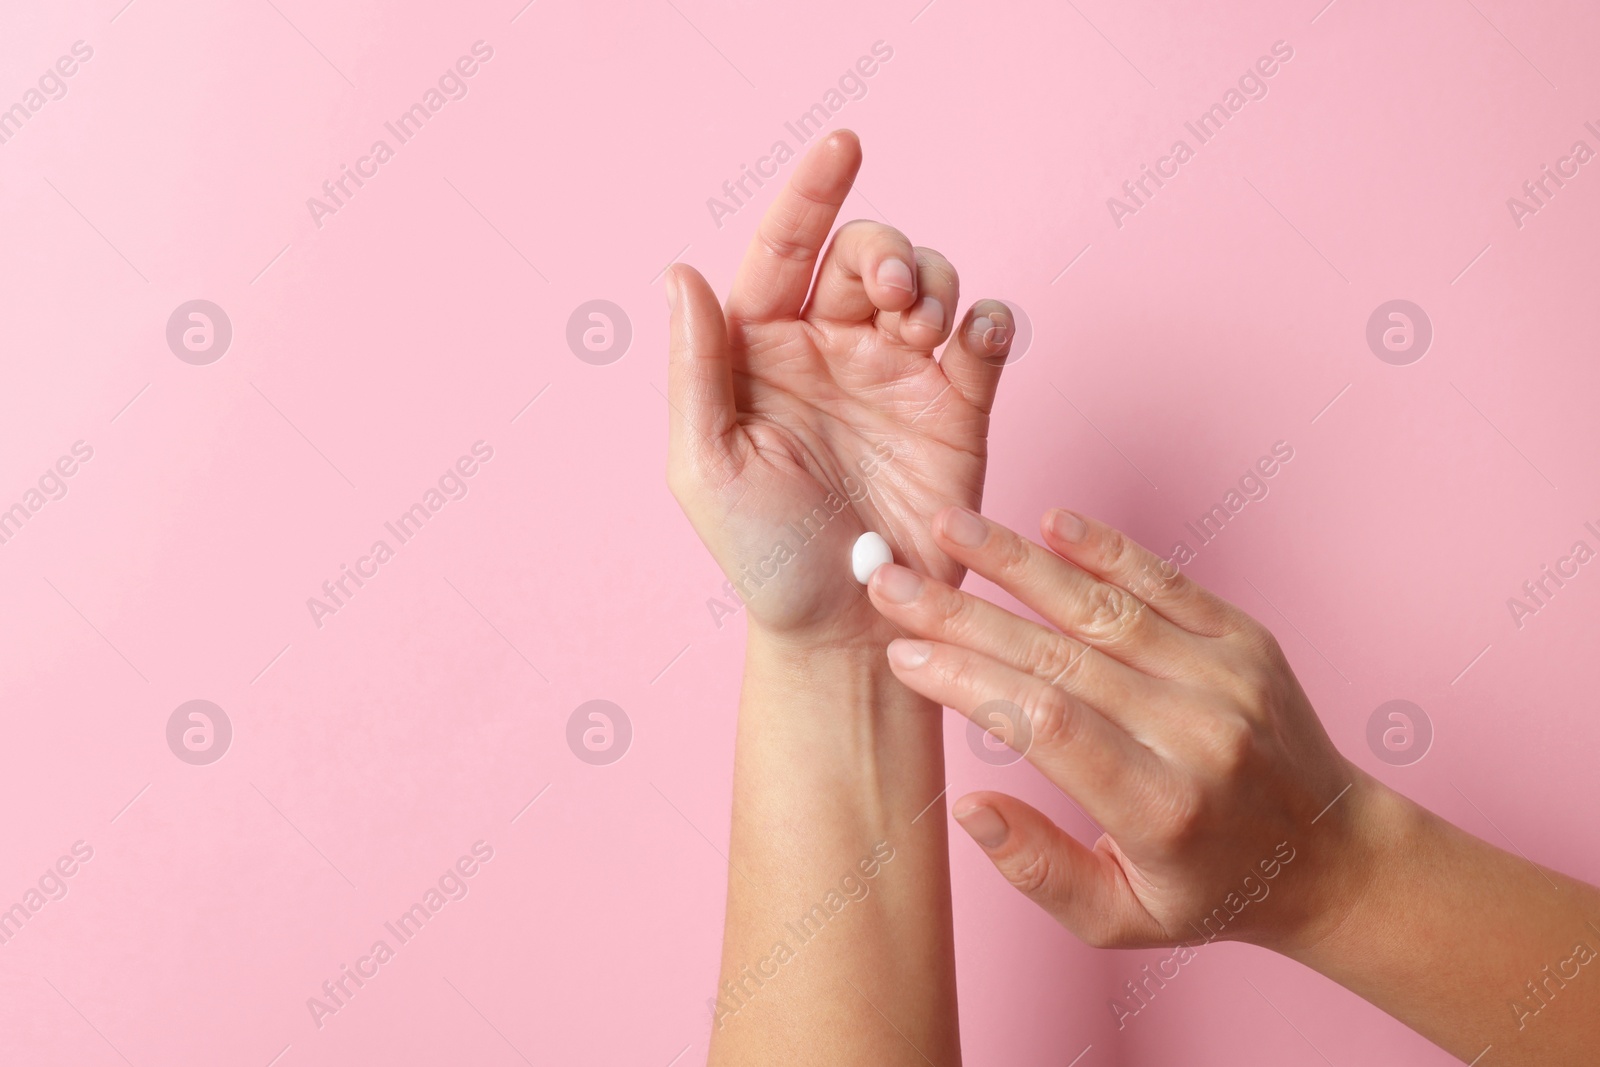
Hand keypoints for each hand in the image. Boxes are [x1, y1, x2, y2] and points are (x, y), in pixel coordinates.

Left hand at [666, 131, 1015, 644]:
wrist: (848, 629)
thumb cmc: (764, 557)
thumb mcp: (706, 465)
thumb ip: (696, 367)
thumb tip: (678, 271)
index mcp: (763, 352)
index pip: (785, 249)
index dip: (811, 191)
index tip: (843, 142)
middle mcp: (833, 351)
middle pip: (868, 253)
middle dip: (887, 252)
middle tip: (895, 298)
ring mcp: (898, 377)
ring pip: (931, 282)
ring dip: (937, 281)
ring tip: (925, 327)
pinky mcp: (958, 410)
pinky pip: (985, 340)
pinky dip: (992, 322)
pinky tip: (979, 337)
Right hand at [866, 505, 1383, 952]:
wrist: (1331, 853)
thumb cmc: (1211, 889)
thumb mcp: (1120, 919)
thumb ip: (1039, 870)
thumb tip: (968, 804)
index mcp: (1161, 807)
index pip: (1043, 723)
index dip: (966, 682)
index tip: (902, 655)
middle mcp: (1197, 733)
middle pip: (1057, 656)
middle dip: (960, 613)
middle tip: (889, 581)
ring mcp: (1225, 678)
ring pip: (1101, 606)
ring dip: (1015, 561)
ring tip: (947, 527)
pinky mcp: (1243, 638)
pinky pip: (1164, 582)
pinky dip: (1104, 548)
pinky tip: (1049, 521)